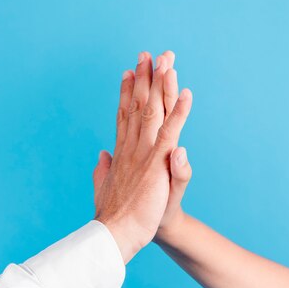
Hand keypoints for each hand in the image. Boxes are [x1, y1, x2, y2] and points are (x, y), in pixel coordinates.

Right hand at [93, 51, 191, 262]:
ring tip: (167, 60)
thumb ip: (102, 169)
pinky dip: (180, 111)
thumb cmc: (115, 215)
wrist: (118, 234)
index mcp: (120, 152)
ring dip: (161, 84)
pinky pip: (171, 131)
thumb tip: (101, 154)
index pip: (124, 115)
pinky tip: (186, 92)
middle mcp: (131, 146)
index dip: (126, 92)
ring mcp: (144, 152)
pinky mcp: (158, 162)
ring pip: (153, 111)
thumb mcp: (105, 187)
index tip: (128, 71)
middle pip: (138, 105)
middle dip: (144, 78)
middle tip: (149, 53)